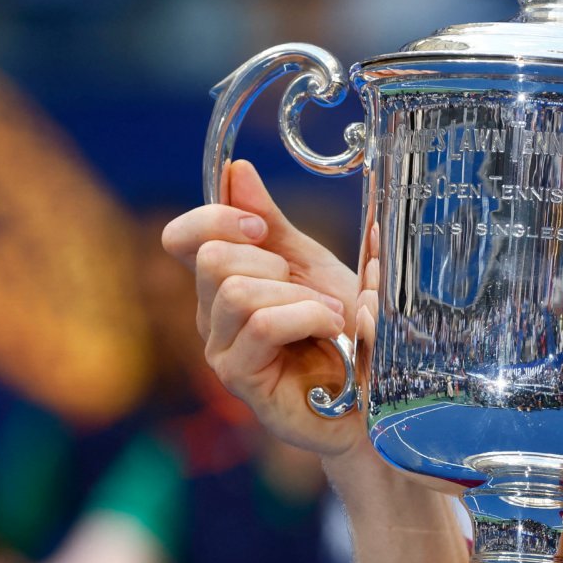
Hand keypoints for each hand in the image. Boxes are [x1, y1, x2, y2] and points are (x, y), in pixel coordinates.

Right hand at [160, 159, 360, 458]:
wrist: (378, 392)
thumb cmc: (346, 333)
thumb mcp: (313, 267)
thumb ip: (273, 225)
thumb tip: (237, 171)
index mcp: (225, 282)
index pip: (183, 237)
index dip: (216, 217)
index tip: (262, 228)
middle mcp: (212, 317)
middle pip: (211, 258)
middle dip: (273, 261)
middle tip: (310, 289)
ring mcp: (223, 351)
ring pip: (235, 292)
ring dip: (298, 296)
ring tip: (332, 317)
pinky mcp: (242, 381)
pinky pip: (260, 325)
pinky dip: (305, 317)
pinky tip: (331, 331)